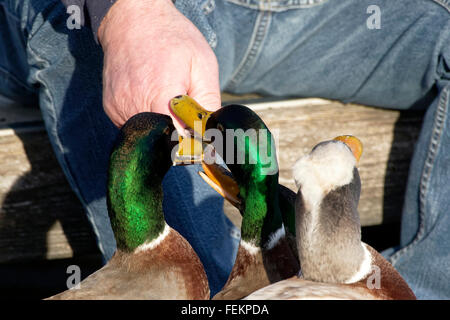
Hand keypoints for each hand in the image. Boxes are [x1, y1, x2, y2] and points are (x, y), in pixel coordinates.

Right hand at [98, 0, 220, 128]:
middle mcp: (135, 105)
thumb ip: (208, 102)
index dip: (191, 141)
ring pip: (148, 134)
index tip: (198, 133)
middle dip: (177, 133)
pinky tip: (150, 97)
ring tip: (165, 98)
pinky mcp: (111, 108)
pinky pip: (133, 125)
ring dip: (161, 125)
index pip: (178, 140)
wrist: (133, 19)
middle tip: (185, 113)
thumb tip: (211, 132)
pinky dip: (147, 118)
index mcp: (161, 95)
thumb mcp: (202, 64)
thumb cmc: (171, 38)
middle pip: (162, 139)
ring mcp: (119, 108)